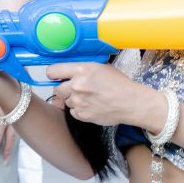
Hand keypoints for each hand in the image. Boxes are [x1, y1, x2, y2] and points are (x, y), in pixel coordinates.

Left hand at [47, 61, 161, 128]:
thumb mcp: (100, 67)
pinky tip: (91, 106)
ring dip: (73, 100)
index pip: (52, 71)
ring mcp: (79, 101)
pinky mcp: (82, 115)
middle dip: (64, 89)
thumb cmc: (119, 84)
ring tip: (89, 98)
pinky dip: (79, 110)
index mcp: (81, 70)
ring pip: (66, 101)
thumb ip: (82, 68)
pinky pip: (73, 112)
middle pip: (57, 88)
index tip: (57, 76)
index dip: (54, 74)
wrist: (131, 102)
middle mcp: (77, 85)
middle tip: (77, 89)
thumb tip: (67, 71)